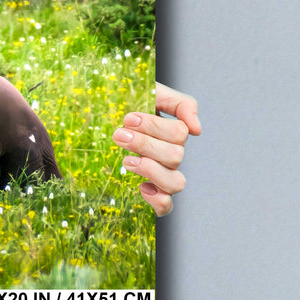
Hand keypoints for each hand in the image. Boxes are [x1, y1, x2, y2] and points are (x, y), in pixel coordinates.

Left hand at [113, 82, 200, 216]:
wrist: (102, 116)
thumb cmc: (128, 104)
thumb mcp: (153, 93)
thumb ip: (180, 103)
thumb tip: (197, 129)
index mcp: (173, 133)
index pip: (179, 134)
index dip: (154, 126)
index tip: (128, 118)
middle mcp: (171, 156)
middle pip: (175, 156)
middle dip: (144, 144)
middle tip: (119, 134)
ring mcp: (163, 175)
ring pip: (175, 183)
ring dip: (150, 170)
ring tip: (126, 160)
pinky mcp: (151, 193)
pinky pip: (165, 206)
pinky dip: (157, 200)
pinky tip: (140, 187)